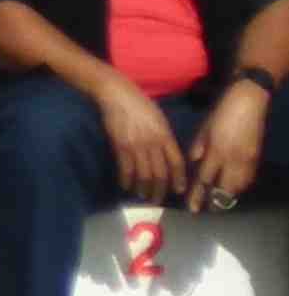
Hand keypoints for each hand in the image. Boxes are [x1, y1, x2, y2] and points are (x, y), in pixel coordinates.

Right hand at [92, 71, 188, 201]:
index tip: (178, 190)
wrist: (118, 95)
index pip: (175, 162)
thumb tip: (166, 154)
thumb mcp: (159, 119)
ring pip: (143, 174)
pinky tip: (126, 186)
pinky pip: (125, 168)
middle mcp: (153, 143)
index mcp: (165, 135)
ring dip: (143, 188)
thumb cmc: (141, 104)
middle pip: (160, 172)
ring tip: (143, 196)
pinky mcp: (120, 146)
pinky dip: (126, 180)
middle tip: (158, 200)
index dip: (178, 178)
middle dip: (160, 189)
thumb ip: (164, 137)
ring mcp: (136, 146)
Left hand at [188, 79, 271, 209]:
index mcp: (216, 151)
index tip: (193, 208)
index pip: (205, 180)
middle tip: (208, 209)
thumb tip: (194, 163)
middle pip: (224, 189)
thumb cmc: (222, 112)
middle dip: (215, 202)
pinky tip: (234, 187)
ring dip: (229, 196)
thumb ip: (198, 148)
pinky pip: (248, 178)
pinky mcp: (257, 157)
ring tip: (219, 201)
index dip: (198, 195)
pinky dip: (240, 186)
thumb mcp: (204, 129)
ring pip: (239, 186)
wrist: (249, 102)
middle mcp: (232, 159)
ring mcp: (247, 159)